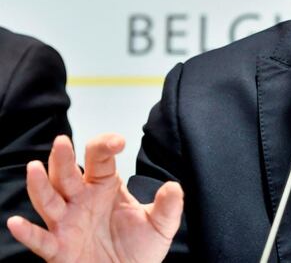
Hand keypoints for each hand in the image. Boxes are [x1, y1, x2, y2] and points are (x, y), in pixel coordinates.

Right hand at [6, 134, 182, 262]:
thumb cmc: (139, 249)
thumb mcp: (160, 225)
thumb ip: (168, 206)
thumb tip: (174, 187)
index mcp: (104, 187)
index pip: (100, 159)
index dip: (105, 145)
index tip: (119, 142)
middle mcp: (81, 200)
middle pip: (67, 175)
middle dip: (63, 158)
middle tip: (62, 141)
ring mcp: (67, 223)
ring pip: (49, 200)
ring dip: (40, 185)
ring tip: (34, 167)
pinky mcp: (59, 249)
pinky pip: (40, 240)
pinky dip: (27, 233)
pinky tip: (16, 223)